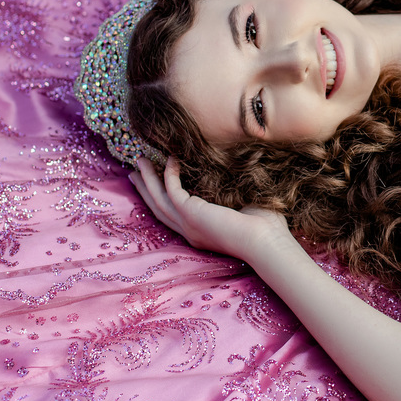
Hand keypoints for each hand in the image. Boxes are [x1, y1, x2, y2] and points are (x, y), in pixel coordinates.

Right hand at [129, 157, 290, 259]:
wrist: (266, 241)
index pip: (172, 214)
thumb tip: (230, 172)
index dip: (159, 197)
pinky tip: (170, 158)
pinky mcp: (191, 214)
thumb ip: (228, 194)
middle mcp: (190, 231)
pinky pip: (172, 190)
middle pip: (158, 207)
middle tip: (134, 170)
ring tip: (139, 161)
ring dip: (148, 179)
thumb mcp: (240, 207)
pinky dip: (169, 173)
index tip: (152, 181)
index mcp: (200, 232)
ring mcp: (188, 224)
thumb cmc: (264, 227)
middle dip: (145, 188)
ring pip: (158, 199)